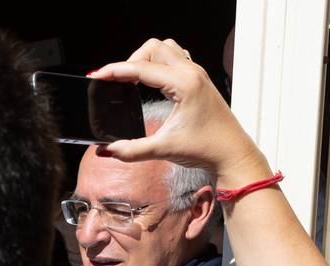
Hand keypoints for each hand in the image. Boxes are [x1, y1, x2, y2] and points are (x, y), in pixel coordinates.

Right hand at [91, 39, 272, 185]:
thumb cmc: (207, 147)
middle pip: (153, 49)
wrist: (232, 153)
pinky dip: (159, 64)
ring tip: (132, 79)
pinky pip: (175, 58)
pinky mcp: (198, 80)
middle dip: (130, 62)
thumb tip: (107, 149)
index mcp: (184, 84)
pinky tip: (151, 81)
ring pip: (165, 49)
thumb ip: (131, 150)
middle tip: (115, 82)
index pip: (141, 68)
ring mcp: (197, 74)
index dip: (114, 71)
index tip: (96, 76)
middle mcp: (192, 73)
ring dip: (146, 59)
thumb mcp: (164, 149)